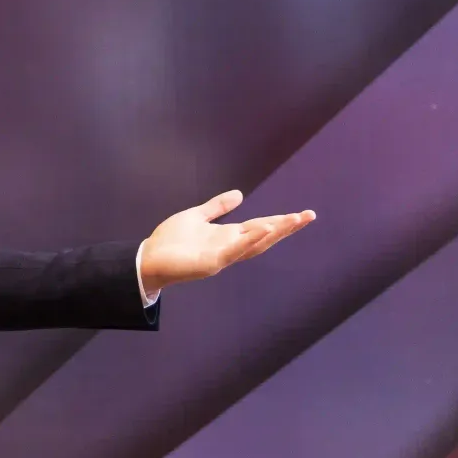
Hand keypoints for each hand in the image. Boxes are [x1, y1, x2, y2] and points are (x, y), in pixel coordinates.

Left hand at [138, 190, 314, 298]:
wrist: (149, 259)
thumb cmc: (171, 241)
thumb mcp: (197, 216)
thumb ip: (217, 207)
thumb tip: (240, 194)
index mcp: (228, 236)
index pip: (260, 226)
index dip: (281, 221)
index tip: (302, 213)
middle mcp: (230, 247)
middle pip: (264, 236)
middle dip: (286, 227)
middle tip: (308, 216)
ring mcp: (222, 256)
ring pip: (253, 244)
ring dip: (272, 232)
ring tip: (291, 220)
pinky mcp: (211, 263)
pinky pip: (233, 251)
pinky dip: (248, 240)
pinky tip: (261, 229)